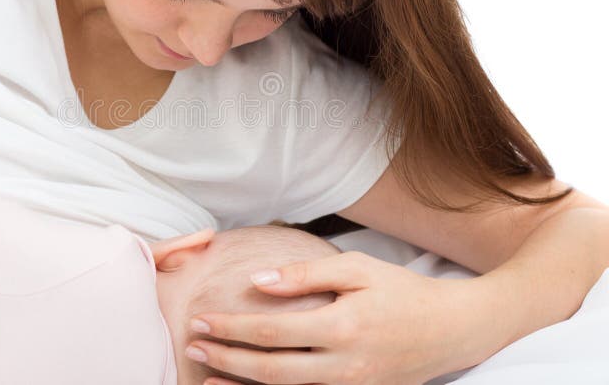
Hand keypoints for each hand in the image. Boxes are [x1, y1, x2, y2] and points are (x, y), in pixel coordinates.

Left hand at [185, 251, 470, 384]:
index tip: (202, 318)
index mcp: (343, 326)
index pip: (272, 330)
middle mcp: (344, 366)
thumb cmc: (401, 291)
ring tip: (206, 376)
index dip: (232, 326)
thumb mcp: (358, 270)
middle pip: (270, 369)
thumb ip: (306, 276)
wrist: (452, 330)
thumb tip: (258, 281)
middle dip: (227, 358)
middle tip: (193, 346)